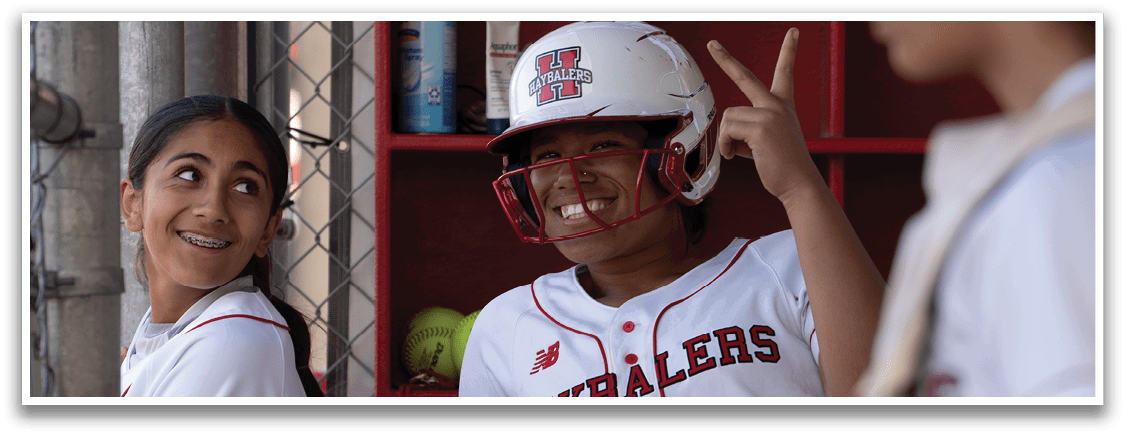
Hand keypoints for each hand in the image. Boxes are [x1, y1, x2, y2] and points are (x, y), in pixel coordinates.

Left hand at [707, 28, 822, 202]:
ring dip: (727, 138)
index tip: (794, 32)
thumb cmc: (782, 167)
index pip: (785, 72)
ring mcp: (770, 114)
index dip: (790, 50)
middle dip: (725, 59)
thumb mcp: (767, 141)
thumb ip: (749, 129)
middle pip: (745, 76)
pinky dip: (726, 146)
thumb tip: (729, 132)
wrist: (799, 184)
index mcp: (783, 106)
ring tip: (741, 152)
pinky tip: (738, 156)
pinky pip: (727, 130)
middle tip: (711, 44)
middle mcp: (777, 105)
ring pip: (728, 116)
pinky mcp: (761, 127)